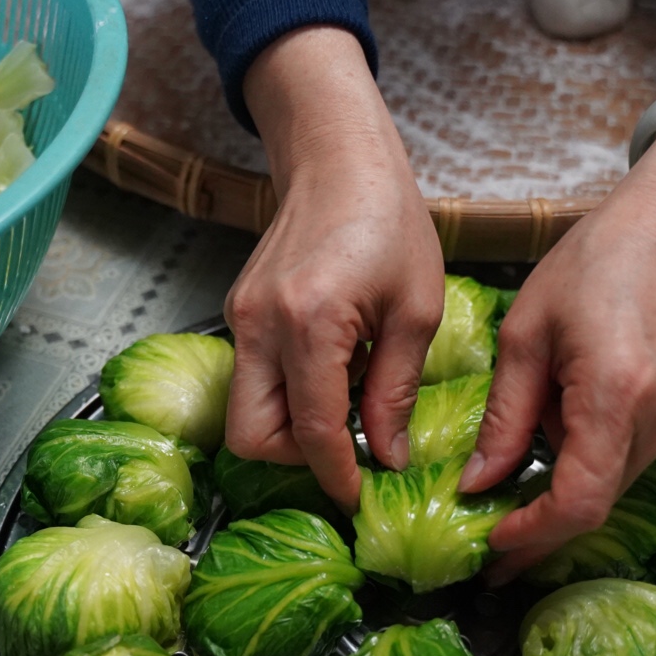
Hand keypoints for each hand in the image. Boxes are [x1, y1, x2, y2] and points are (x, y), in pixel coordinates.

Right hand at [223, 26, 445, 508]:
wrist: (338, 159)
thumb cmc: (388, 221)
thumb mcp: (416, 311)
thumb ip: (395, 390)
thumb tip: (386, 455)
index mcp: (309, 323)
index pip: (310, 431)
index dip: (335, 475)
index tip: (358, 495)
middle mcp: (259, 325)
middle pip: (250, 435)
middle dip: (295, 458)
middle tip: (345, 451)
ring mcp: (240, 319)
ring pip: (245, 411)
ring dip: (289, 427)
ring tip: (344, 407)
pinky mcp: (239, 312)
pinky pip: (252, 377)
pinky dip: (286, 392)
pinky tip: (331, 372)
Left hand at [462, 89, 655, 582]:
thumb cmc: (597, 260)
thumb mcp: (526, 334)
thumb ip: (505, 418)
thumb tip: (478, 484)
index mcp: (618, 394)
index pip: (579, 503)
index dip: (534, 535)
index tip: (495, 545)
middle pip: (600, 502)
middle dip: (543, 523)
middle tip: (494, 535)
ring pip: (619, 482)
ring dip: (569, 483)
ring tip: (527, 458)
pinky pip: (638, 455)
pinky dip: (597, 455)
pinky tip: (569, 423)